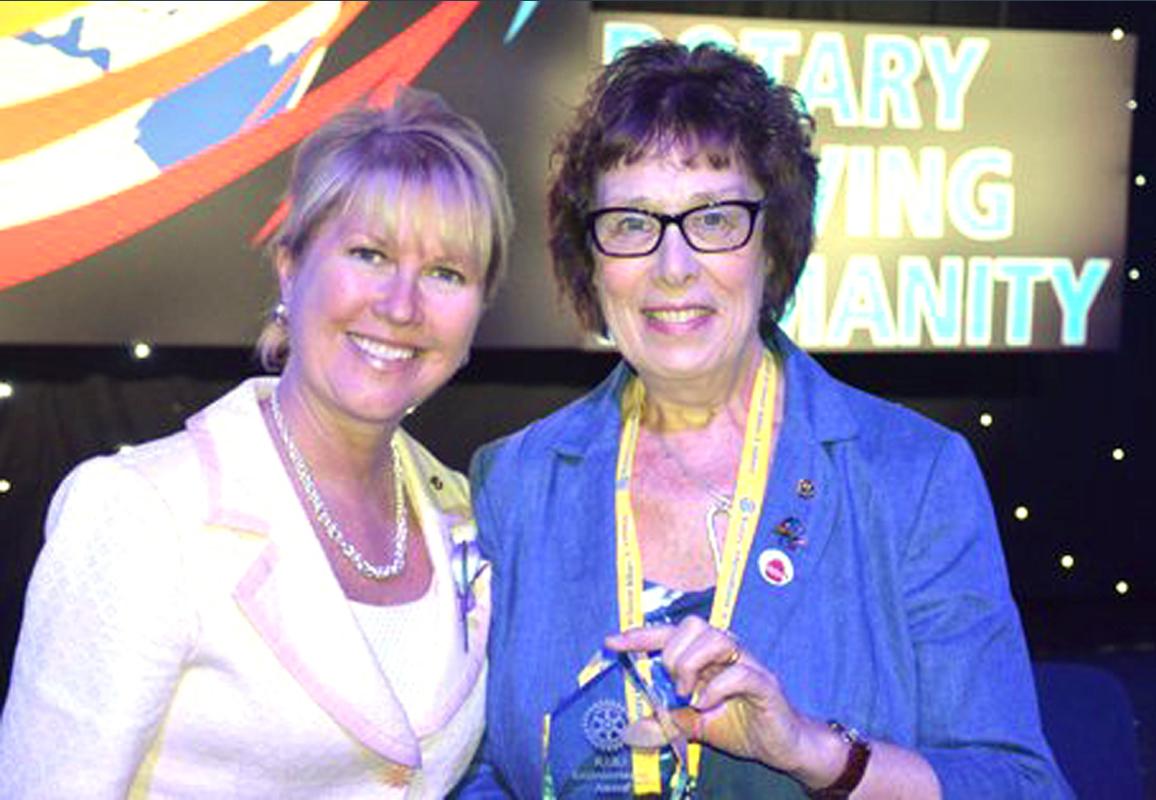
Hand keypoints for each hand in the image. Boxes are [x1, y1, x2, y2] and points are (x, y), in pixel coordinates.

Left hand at [604, 615, 813, 774]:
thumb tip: (636, 725)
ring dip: (692, 666)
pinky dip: (716, 687)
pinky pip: (740, 672)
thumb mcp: (696, 724)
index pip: (671, 634)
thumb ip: (670, 719)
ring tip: (688, 695)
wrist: (781, 746)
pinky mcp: (765, 683)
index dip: (641, 636)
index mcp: (707, 655)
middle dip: (673, 653)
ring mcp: (748, 663)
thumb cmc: (740, 726)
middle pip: (694, 625)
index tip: (612, 642)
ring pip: (716, 638)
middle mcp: (727, 651)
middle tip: (674, 687)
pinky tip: (706, 704)